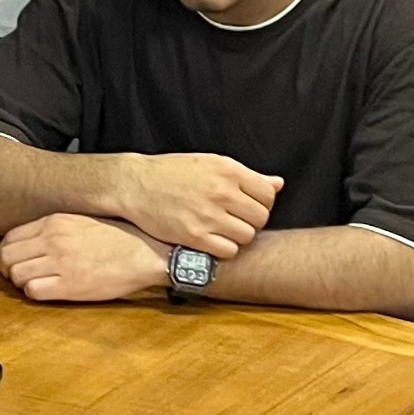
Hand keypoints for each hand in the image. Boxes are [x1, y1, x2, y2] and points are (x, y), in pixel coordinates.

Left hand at [0, 214, 169, 302]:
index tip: (12, 260)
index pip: (10, 237)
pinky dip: (33, 293)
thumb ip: (55, 227)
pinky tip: (46, 291)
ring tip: (33, 283)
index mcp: (54, 222)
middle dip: (7, 268)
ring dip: (20, 282)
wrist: (144, 252)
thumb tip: (32, 239)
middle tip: (16, 275)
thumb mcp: (82, 219)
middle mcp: (53, 240)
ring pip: (16, 275)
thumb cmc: (119, 236)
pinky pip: (33, 291)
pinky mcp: (70, 285)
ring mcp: (60, 263)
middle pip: (8, 257)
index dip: (6, 253)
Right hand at [118, 153, 282, 257]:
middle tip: (236, 220)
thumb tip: (278, 184)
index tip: (249, 206)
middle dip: (251, 221)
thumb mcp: (211, 164)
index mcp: (228, 170)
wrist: (135, 184)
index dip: (262, 203)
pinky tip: (213, 240)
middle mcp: (221, 192)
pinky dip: (225, 249)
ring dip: (239, 236)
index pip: (268, 194)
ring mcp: (208, 215)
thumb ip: (247, 176)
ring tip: (223, 230)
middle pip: (260, 217)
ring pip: (246, 236)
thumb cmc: (173, 172)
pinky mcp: (194, 236)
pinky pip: (228, 251)